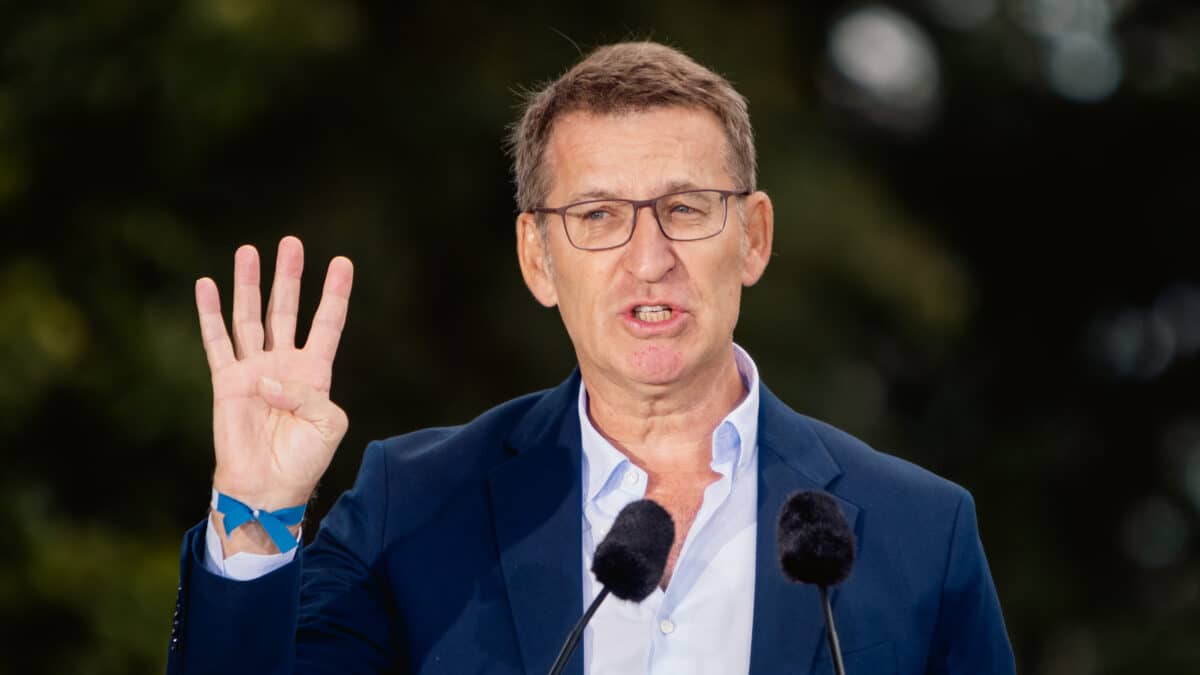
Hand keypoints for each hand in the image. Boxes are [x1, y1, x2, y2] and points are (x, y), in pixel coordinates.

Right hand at [195, 236, 352, 550]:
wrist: (268, 487)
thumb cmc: (304, 460)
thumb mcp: (328, 424)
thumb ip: (307, 395)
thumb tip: (267, 378)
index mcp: (315, 372)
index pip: (328, 323)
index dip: (335, 294)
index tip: (343, 262)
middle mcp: (284, 364)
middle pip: (287, 310)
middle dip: (289, 277)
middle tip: (291, 243)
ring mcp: (254, 370)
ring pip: (251, 317)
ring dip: (249, 285)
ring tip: (249, 250)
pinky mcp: (227, 381)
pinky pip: (217, 341)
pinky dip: (211, 313)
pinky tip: (207, 285)